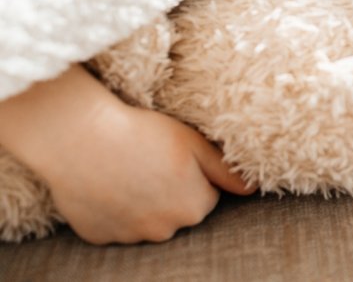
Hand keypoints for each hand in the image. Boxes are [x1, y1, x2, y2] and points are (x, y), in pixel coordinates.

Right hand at [0, 65, 253, 244]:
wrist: (81, 138)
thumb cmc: (143, 134)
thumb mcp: (193, 143)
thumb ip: (226, 170)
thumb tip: (252, 190)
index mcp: (193, 209)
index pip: (205, 196)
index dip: (192, 174)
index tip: (174, 156)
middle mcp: (164, 231)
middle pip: (176, 212)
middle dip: (169, 192)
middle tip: (149, 160)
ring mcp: (129, 237)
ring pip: (145, 220)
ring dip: (141, 203)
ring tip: (125, 169)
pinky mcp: (98, 237)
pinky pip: (114, 225)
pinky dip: (112, 209)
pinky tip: (105, 183)